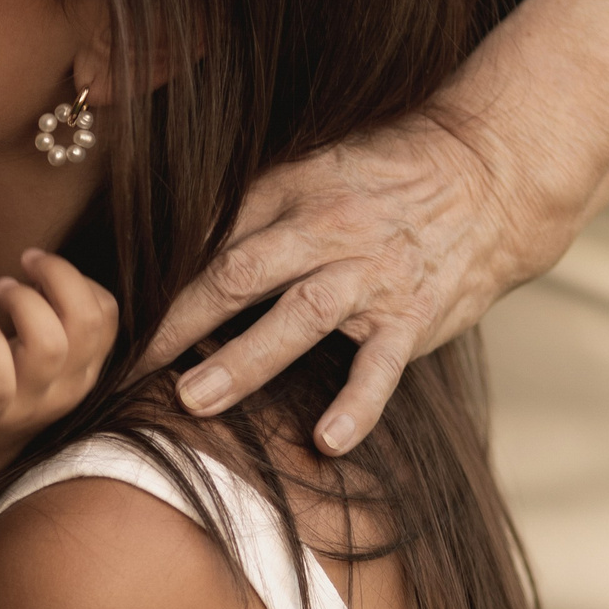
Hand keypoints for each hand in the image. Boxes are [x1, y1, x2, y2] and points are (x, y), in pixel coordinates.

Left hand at [0, 249, 116, 479]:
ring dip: (22, 302)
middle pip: (86, 321)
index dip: (77, 277)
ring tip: (0, 289)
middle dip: (57, 276)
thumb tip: (51, 267)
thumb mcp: (35, 354)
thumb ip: (55, 320)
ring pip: (49, 345)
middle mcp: (66, 389)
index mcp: (82, 370)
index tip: (40, 266)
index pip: (106, 313)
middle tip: (24, 262)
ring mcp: (28, 404)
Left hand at [143, 106, 549, 455]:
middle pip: (240, 275)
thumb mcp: (310, 167)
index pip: (212, 239)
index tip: (119, 319)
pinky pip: (383, 364)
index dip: (162, 279)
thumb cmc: (383, 174)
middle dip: (180, 322)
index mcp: (289, 192)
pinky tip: (326, 441)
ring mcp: (371, 275)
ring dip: (244, 361)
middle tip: (129, 366)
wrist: (490, 171)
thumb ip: (249, 207)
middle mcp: (326, 230)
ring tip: (194, 402)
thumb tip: (175, 249)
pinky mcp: (415, 313)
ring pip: (299, 317)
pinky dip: (357, 404)